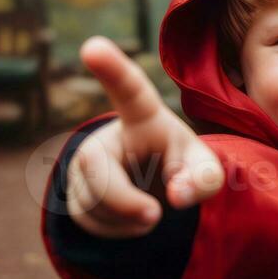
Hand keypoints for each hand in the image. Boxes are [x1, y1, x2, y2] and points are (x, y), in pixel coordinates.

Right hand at [66, 36, 224, 237]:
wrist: (156, 186)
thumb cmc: (183, 166)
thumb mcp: (205, 170)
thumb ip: (204, 180)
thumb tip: (176, 197)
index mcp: (143, 117)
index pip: (129, 91)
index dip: (112, 69)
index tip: (92, 46)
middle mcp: (105, 135)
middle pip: (99, 171)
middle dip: (124, 202)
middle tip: (155, 215)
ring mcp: (84, 163)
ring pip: (94, 203)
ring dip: (128, 220)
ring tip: (148, 207)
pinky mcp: (72, 189)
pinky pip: (88, 220)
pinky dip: (116, 231)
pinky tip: (129, 218)